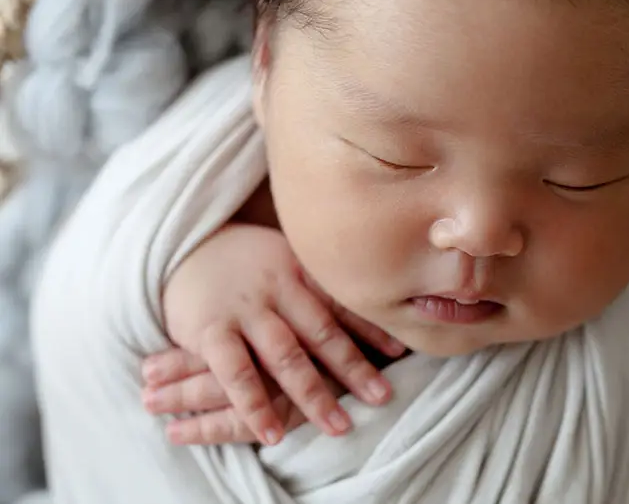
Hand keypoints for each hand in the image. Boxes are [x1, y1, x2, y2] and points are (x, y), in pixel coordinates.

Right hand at [155, 224, 404, 444]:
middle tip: (382, 397)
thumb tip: (363, 297)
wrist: (181, 243)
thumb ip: (313, 280)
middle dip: (355, 368)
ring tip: (338, 426)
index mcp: (298, 270)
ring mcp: (245, 310)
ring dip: (313, 394)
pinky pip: (235, 374)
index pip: (340, 303)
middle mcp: (277, 289)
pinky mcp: (210, 330)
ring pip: (286, 357)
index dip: (371, 328)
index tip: (400, 351)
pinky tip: (271, 433)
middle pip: (323, 333)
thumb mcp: (283, 256)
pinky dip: (254, 406)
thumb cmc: (243, 258)